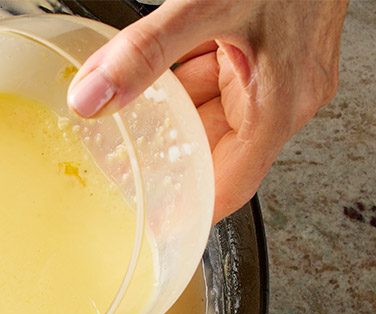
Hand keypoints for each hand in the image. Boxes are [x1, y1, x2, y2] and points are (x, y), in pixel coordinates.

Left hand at [67, 0, 347, 221]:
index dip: (184, 212)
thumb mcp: (205, 5)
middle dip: (161, 155)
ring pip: (205, 111)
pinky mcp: (265, 49)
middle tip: (108, 167)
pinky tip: (139, 76)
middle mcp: (283, 98)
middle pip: (209, 150)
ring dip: (163, 114)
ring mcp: (276, 73)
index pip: (226, 190)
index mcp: (277, 107)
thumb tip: (92, 99)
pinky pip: (212, 79)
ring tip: (113, 124)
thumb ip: (145, 54)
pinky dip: (176, 80)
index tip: (143, 228)